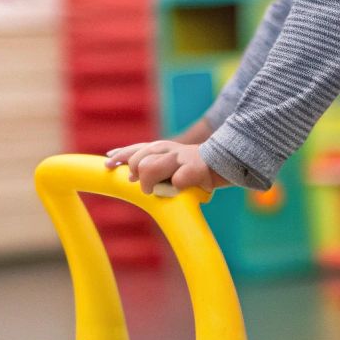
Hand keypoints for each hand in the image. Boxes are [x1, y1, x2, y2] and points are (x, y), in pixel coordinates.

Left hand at [104, 141, 225, 195]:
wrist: (231, 161)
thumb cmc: (199, 169)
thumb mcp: (174, 163)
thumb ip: (154, 163)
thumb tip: (128, 175)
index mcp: (163, 147)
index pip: (135, 150)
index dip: (120, 156)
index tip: (108, 163)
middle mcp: (169, 150)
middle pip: (138, 162)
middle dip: (137, 176)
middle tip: (147, 187)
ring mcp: (182, 159)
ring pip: (149, 169)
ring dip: (150, 184)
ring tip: (159, 191)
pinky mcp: (196, 170)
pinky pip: (177, 181)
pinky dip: (177, 187)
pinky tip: (182, 188)